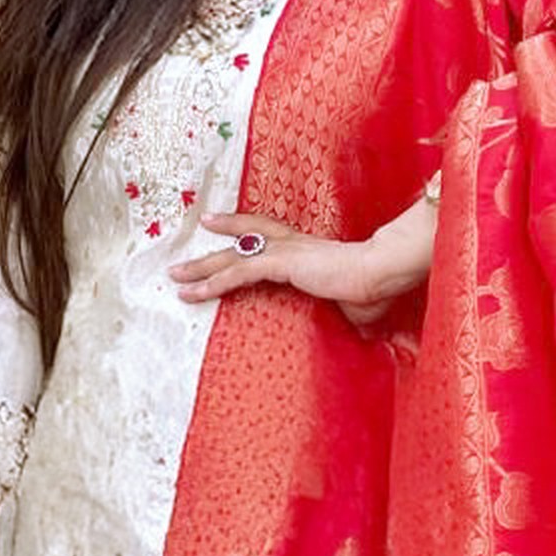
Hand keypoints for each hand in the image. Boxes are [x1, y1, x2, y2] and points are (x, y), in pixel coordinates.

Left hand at [169, 201, 432, 327]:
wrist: (380, 273)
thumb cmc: (374, 288)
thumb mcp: (356, 305)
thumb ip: (350, 313)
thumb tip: (364, 331)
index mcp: (308, 250)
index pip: (272, 234)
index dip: (248, 228)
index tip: (228, 224)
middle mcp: (293, 245)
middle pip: (247, 236)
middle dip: (220, 234)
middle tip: (197, 228)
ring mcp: (285, 252)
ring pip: (232, 257)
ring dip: (201, 267)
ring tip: (175, 275)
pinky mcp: (281, 263)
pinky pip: (239, 272)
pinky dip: (213, 283)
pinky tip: (193, 290)